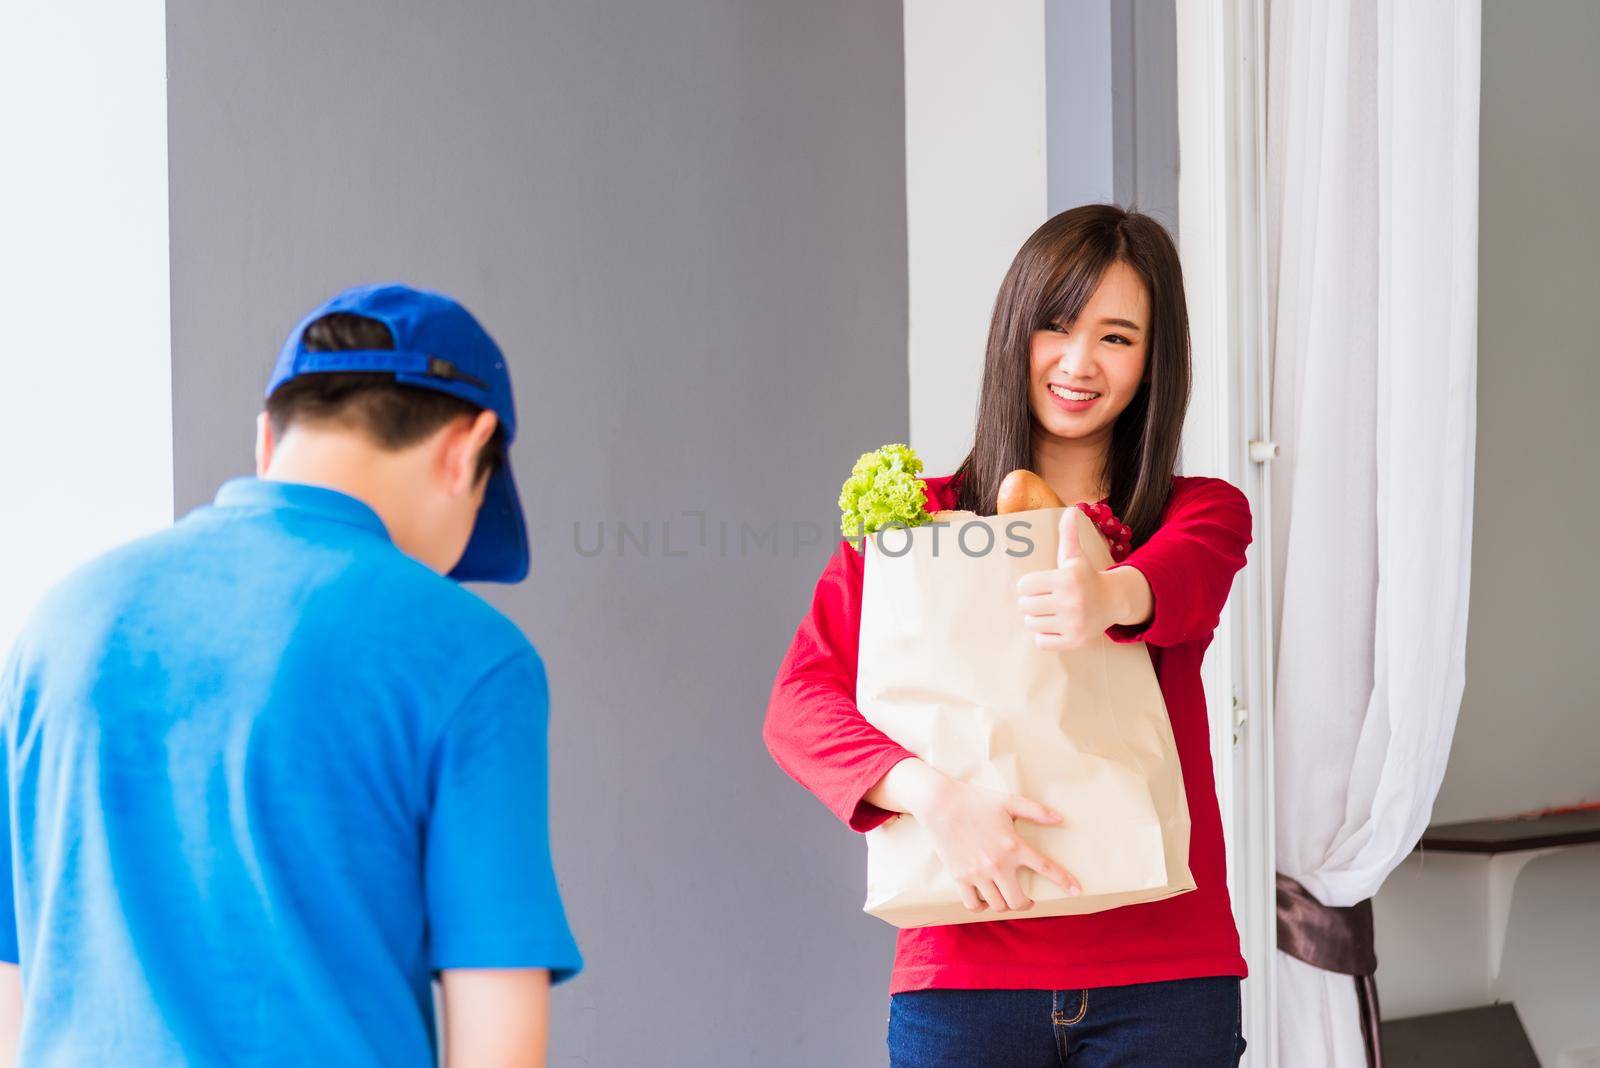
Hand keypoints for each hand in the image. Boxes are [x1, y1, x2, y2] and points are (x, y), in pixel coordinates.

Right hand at [911, 774, 1080, 913]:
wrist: (939, 803)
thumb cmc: (975, 800)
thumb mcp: (1008, 801)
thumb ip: (1035, 811)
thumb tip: (1059, 818)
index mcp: (1013, 845)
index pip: (1046, 868)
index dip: (1064, 882)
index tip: (1077, 890)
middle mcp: (997, 864)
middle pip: (1019, 901)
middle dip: (1027, 904)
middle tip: (1027, 899)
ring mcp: (977, 873)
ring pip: (998, 905)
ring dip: (1005, 904)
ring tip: (1005, 896)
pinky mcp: (959, 877)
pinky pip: (974, 904)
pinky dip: (982, 906)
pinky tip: (985, 900)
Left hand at [1016, 508, 1122, 651]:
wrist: (1113, 601)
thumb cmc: (1086, 577)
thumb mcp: (1075, 556)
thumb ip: (1068, 535)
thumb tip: (1070, 510)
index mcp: (1066, 579)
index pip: (1024, 586)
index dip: (1029, 585)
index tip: (1041, 585)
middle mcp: (1070, 602)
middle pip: (1025, 606)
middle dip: (1032, 602)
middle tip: (1045, 600)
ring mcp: (1072, 623)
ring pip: (1031, 624)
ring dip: (1038, 619)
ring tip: (1051, 612)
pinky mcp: (1074, 641)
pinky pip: (1041, 642)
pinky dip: (1044, 636)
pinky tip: (1056, 626)